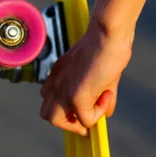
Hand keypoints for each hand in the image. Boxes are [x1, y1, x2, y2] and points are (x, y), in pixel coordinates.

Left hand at [40, 17, 133, 135]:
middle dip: (66, 120)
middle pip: (46, 113)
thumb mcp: (101, 73)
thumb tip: (108, 112)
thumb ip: (102, 94)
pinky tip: (107, 95)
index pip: (48, 97)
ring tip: (95, 109)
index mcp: (59, 73)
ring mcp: (64, 90)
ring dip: (76, 122)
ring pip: (55, 120)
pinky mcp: (76, 97)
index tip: (82, 107)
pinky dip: (98, 113)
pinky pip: (85, 120)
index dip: (64, 106)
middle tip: (87, 114)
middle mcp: (56, 81)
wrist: (107, 33)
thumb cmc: (107, 46)